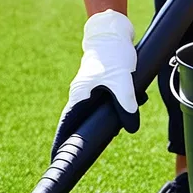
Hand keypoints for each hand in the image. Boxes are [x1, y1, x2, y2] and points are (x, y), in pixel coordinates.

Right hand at [54, 9, 139, 154]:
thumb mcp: (122, 81)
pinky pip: (108, 102)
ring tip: (125, 116)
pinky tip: (136, 99)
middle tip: (101, 143)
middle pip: (83, 124)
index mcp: (79, 96)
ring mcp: (90, 91)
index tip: (56, 160)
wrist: (113, 32)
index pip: (67, 126)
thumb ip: (126, 104)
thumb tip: (131, 128)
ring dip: (113, 117)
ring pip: (99, 113)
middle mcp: (81, 96)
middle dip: (94, 134)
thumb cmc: (113, 54)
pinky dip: (120, 105)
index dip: (62, 144)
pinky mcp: (100, 87)